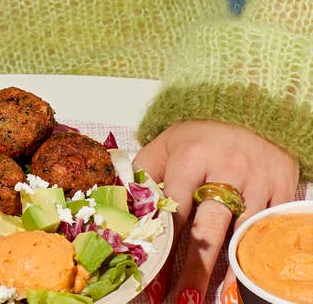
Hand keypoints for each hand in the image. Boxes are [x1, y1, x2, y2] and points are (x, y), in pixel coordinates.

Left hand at [133, 120, 298, 302]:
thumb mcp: (164, 147)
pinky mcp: (283, 188)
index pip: (174, 211)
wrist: (247, 110)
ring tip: (207, 294)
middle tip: (183, 298)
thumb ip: (140, 175)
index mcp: (190, 157)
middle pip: (211, 228)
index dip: (163, 245)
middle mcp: (227, 168)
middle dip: (196, 268)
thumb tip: (112, 202)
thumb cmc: (198, 136)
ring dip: (226, 268)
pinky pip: (269, 228)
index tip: (151, 274)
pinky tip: (241, 273)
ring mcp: (259, 180)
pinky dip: (255, 252)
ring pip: (243, 234)